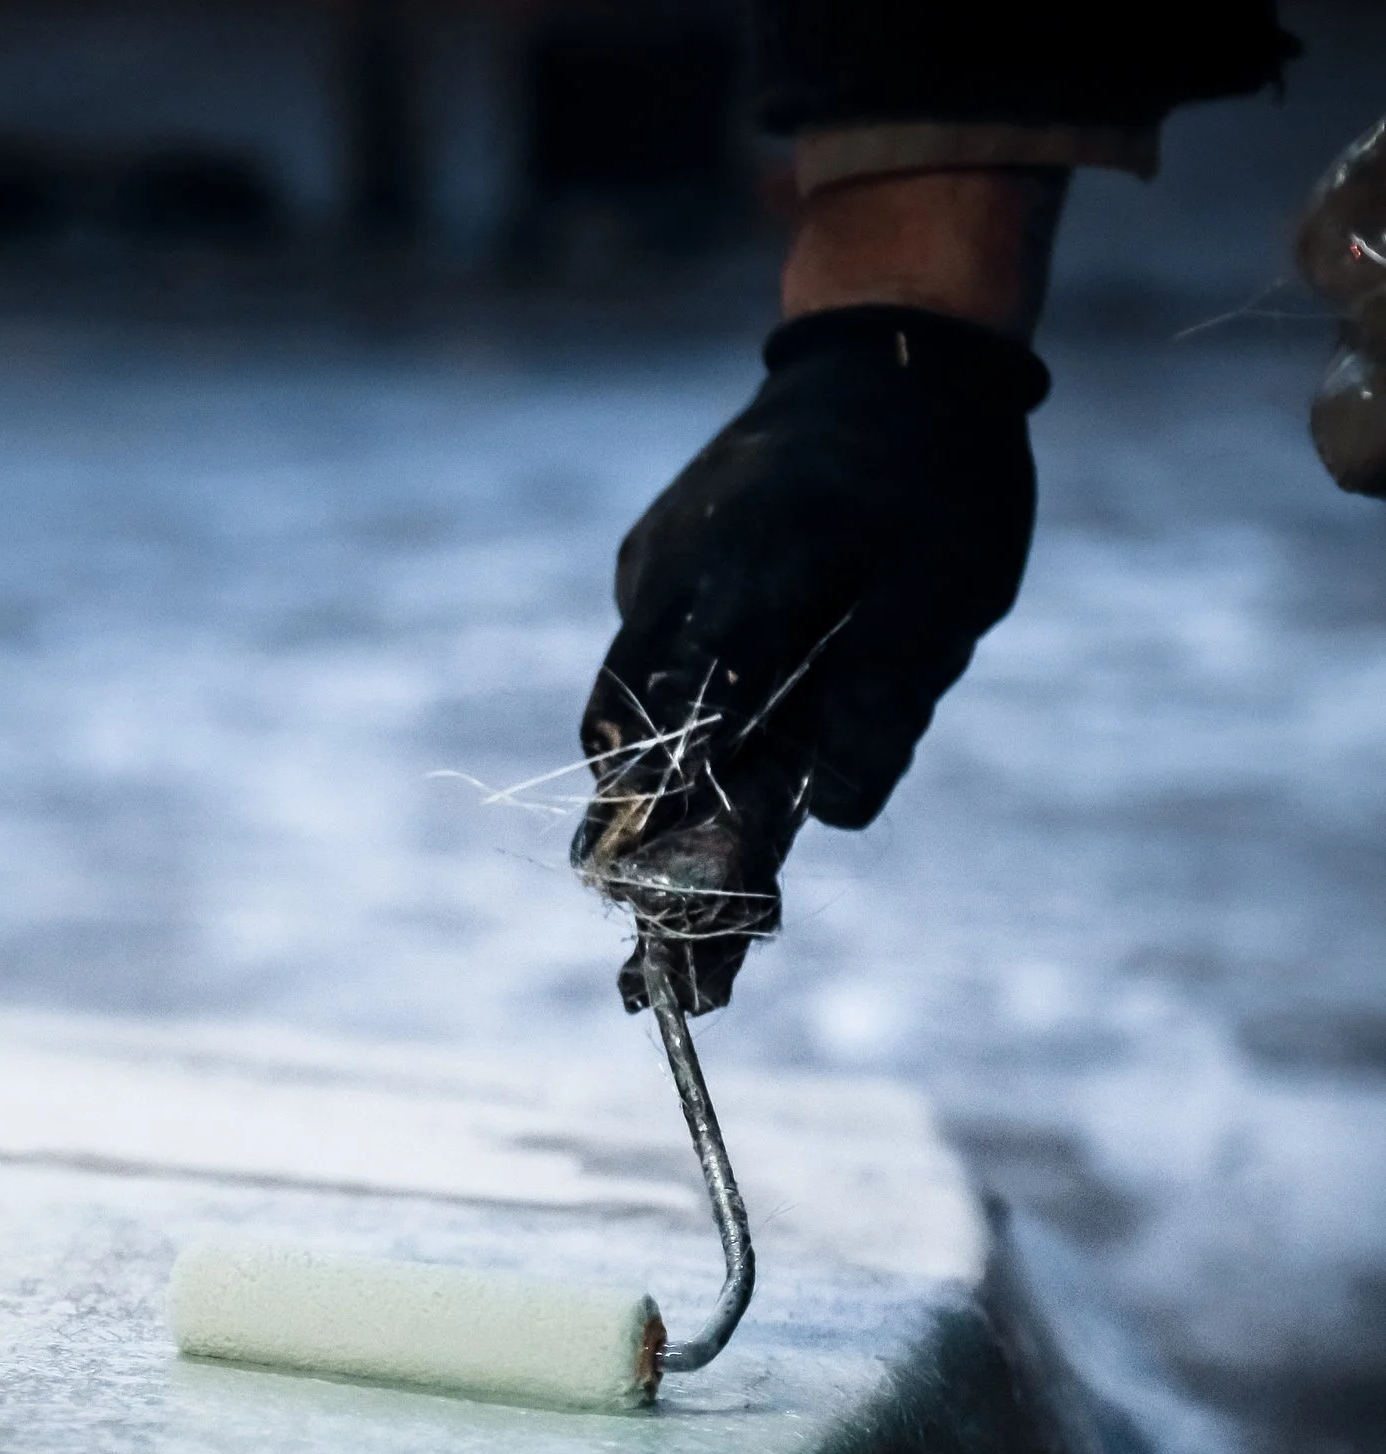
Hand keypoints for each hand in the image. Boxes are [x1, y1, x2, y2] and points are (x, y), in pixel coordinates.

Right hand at [571, 304, 1048, 1013]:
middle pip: (630, 754)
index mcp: (738, 594)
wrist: (887, 349)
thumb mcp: (944, 595)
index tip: (672, 966)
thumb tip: (838, 815)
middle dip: (644, 873)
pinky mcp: (654, 565)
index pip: (684, 757)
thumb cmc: (937, 478)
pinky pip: (655, 665)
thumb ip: (884, 701)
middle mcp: (668, 588)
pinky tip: (710, 768)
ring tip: (665, 912)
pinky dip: (675, 731)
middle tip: (660, 983)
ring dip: (655, 810)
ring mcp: (650, 575)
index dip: (676, 869)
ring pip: (631, 716)